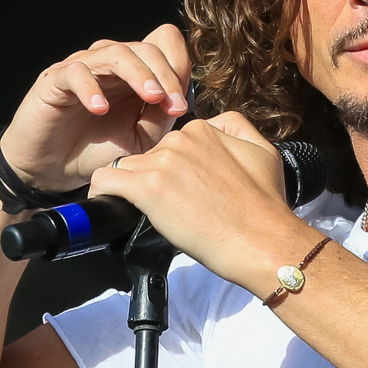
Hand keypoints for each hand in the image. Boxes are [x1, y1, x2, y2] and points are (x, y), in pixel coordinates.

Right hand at [0, 24, 191, 193]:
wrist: (53, 169)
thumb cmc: (96, 150)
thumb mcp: (139, 140)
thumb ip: (159, 118)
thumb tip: (179, 100)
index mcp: (135, 75)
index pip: (163, 48)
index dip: (177, 70)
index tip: (182, 106)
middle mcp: (110, 65)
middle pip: (145, 48)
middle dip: (165, 74)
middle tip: (173, 105)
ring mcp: (83, 68)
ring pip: (115, 53)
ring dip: (138, 74)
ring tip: (152, 97)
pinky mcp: (55, 79)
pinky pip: (75, 72)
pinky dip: (91, 88)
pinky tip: (100, 108)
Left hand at [90, 113, 306, 290]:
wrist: (262, 241)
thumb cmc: (265, 207)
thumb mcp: (264, 152)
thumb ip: (238, 128)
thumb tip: (217, 126)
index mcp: (203, 130)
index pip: (170, 145)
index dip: (172, 171)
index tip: (181, 193)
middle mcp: (180, 139)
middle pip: (147, 156)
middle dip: (152, 180)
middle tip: (170, 209)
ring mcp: (162, 162)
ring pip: (125, 168)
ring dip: (131, 189)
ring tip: (142, 212)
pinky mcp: (147, 188)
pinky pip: (105, 181)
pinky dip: (102, 192)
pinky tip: (107, 204)